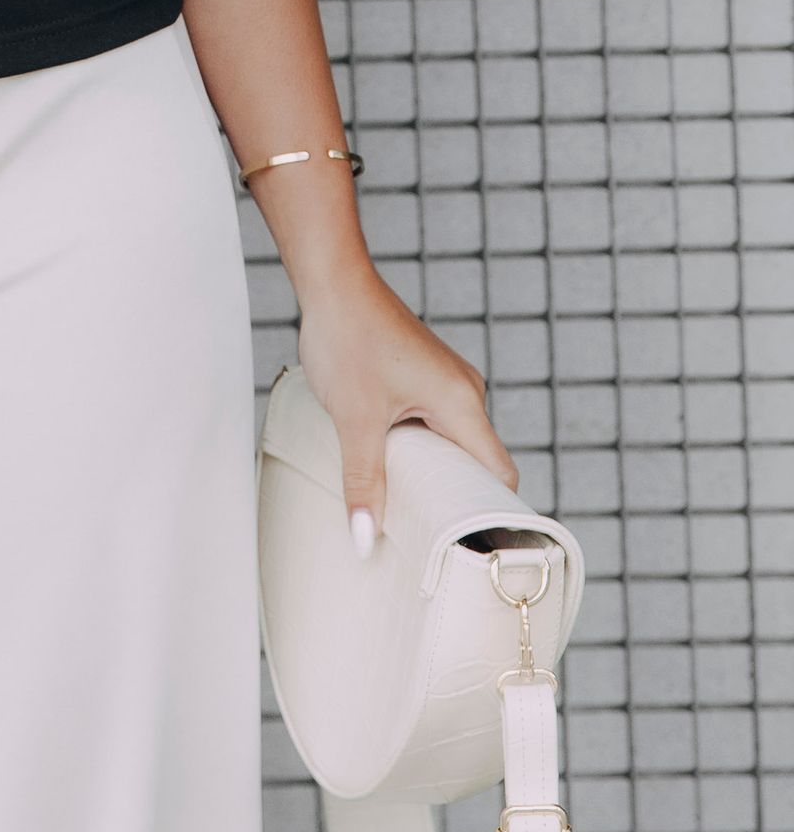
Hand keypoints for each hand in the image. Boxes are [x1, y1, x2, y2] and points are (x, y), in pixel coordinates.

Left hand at [294, 259, 518, 553]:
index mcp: (462, 403)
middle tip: (426, 539)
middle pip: (476, 464)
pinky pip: (435, 425)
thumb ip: (364, 482)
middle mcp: (466, 392)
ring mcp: (447, 383)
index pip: (498, 475)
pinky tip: (389, 464)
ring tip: (403, 507)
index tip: (465, 549)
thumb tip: (364, 539)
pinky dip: (418, 448)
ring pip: (452, 445)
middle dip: (452, 499)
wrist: (332, 282)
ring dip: (430, 472)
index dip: (487, 515)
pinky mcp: (426, 377)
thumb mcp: (354, 420)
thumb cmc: (348, 338)